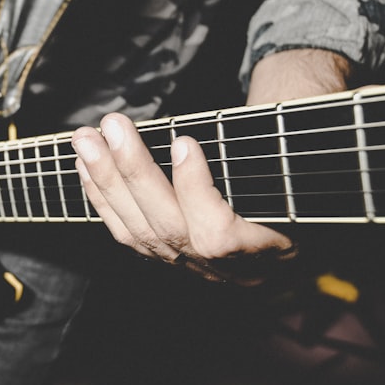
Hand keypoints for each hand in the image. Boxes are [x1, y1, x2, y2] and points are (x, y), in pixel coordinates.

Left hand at [70, 49, 352, 283]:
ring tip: (87, 139)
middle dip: (133, 172)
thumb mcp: (299, 166)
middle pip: (167, 228)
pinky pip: (127, 234)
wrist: (298, 220)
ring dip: (107, 180)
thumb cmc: (299, 178)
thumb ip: (274, 151)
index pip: (218, 236)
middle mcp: (226, 270)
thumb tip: (248, 114)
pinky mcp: (167, 259)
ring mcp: (193, 269)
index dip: (195, 190)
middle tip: (112, 126)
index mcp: (269, 250)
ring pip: (140, 232)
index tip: (184, 142)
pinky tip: (86, 165)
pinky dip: (103, 197)